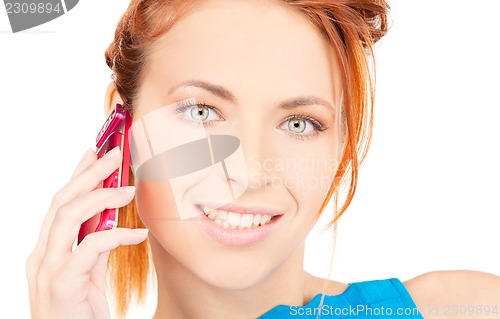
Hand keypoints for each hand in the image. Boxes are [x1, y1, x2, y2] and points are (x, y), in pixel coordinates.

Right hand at [26, 148, 147, 318]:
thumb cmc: (80, 315)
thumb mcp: (90, 276)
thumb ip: (95, 249)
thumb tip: (111, 220)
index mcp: (48, 252)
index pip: (61, 203)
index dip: (78, 174)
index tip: (96, 152)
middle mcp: (42, 257)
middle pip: (61, 202)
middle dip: (89, 173)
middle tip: (115, 153)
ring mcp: (47, 271)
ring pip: (67, 216)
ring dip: (100, 197)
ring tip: (128, 188)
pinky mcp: (61, 285)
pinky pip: (90, 248)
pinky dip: (116, 235)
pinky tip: (140, 234)